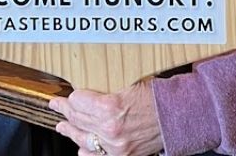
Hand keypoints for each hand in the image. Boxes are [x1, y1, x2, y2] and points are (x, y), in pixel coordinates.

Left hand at [49, 81, 163, 155]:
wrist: (178, 115)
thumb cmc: (158, 98)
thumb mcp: (129, 86)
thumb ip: (106, 94)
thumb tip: (87, 97)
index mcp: (110, 107)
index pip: (77, 102)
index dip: (71, 97)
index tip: (66, 96)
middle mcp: (110, 129)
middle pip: (78, 119)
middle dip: (65, 111)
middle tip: (56, 106)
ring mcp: (115, 145)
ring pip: (83, 138)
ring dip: (70, 131)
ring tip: (62, 126)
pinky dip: (86, 152)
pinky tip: (80, 148)